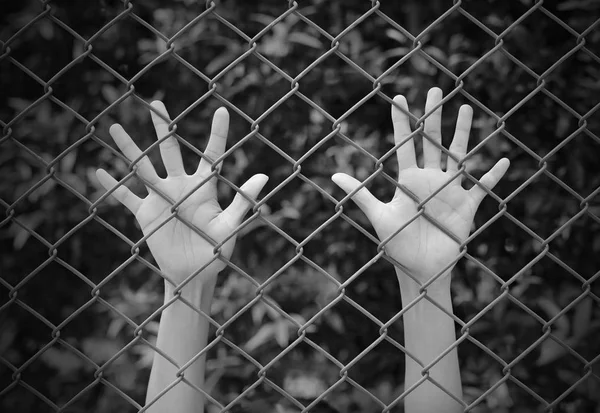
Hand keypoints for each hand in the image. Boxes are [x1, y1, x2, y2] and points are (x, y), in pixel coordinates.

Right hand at [96, 101, 267, 284]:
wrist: (193, 275)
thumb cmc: (217, 253)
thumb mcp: (231, 226)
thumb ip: (243, 201)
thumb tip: (263, 176)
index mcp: (205, 188)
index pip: (212, 154)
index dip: (217, 133)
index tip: (221, 110)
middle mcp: (181, 187)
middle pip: (171, 150)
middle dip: (163, 127)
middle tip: (156, 103)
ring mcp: (162, 198)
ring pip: (143, 167)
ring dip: (130, 149)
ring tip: (114, 129)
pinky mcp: (146, 214)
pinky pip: (126, 196)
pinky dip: (113, 186)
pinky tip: (99, 171)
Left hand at [332, 88, 508, 281]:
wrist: (420, 269)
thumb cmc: (396, 244)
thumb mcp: (379, 216)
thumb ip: (360, 194)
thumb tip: (334, 176)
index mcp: (408, 180)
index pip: (405, 144)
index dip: (402, 121)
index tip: (399, 98)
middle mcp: (430, 180)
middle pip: (433, 141)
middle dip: (434, 116)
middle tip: (436, 90)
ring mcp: (450, 191)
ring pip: (459, 155)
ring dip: (463, 133)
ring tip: (466, 108)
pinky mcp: (467, 206)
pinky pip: (483, 187)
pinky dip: (493, 175)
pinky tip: (505, 159)